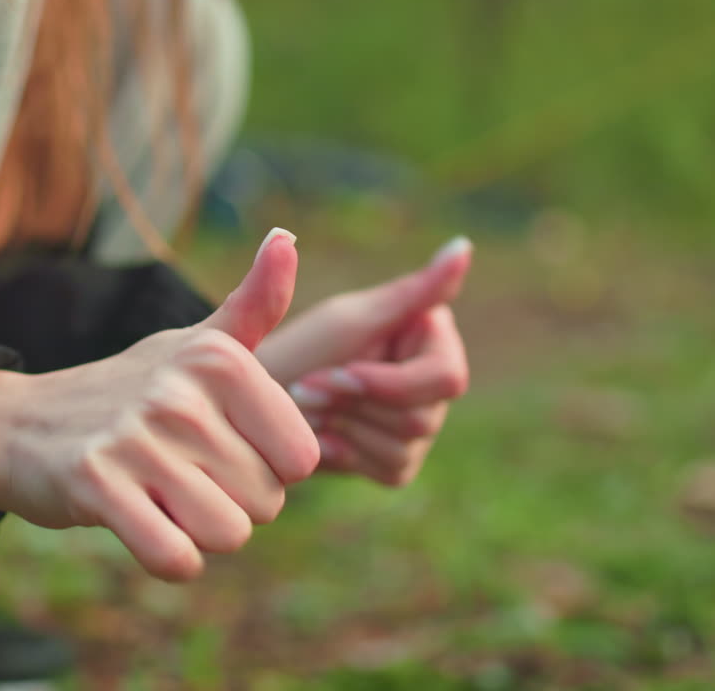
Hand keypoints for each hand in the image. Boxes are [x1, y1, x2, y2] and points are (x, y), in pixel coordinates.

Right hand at [0, 229, 317, 580]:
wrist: (20, 423)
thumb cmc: (131, 389)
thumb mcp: (196, 343)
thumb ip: (255, 304)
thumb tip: (287, 238)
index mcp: (221, 358)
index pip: (303, 458)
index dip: (270, 468)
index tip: (228, 447)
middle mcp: (182, 393)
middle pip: (267, 503)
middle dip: (235, 503)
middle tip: (188, 474)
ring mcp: (137, 439)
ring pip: (228, 535)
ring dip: (202, 533)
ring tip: (167, 497)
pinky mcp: (96, 485)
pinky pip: (176, 559)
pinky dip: (169, 558)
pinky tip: (146, 526)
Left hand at [256, 237, 471, 485]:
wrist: (250, 401)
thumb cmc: (300, 350)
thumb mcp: (354, 320)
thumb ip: (414, 290)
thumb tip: (464, 246)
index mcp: (431, 338)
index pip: (447, 378)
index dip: (391, 384)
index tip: (341, 372)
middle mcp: (433, 381)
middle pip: (424, 417)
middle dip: (356, 405)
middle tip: (309, 390)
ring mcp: (419, 425)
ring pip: (406, 446)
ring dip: (347, 426)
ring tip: (312, 407)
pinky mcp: (396, 461)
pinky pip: (391, 469)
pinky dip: (348, 453)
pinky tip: (322, 436)